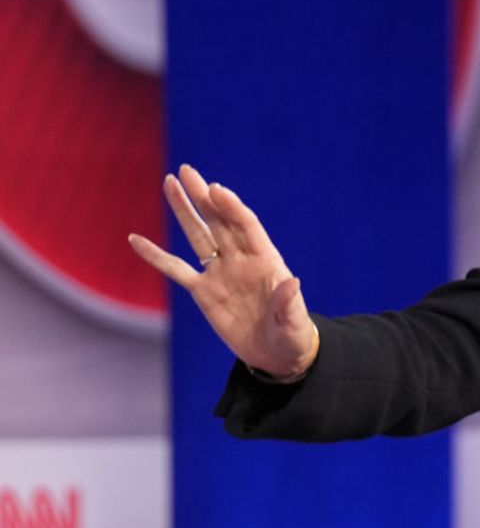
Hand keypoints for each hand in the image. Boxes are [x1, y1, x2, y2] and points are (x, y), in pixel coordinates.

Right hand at [128, 165, 318, 379]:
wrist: (278, 356)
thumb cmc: (292, 336)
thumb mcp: (294, 322)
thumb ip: (289, 303)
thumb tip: (291, 283)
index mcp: (266, 260)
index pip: (246, 226)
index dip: (231, 207)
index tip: (216, 189)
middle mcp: (241, 260)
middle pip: (219, 221)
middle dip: (204, 197)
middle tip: (186, 171)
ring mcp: (220, 273)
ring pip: (198, 235)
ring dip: (185, 210)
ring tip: (170, 183)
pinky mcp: (203, 292)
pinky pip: (176, 269)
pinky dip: (156, 256)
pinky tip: (136, 240)